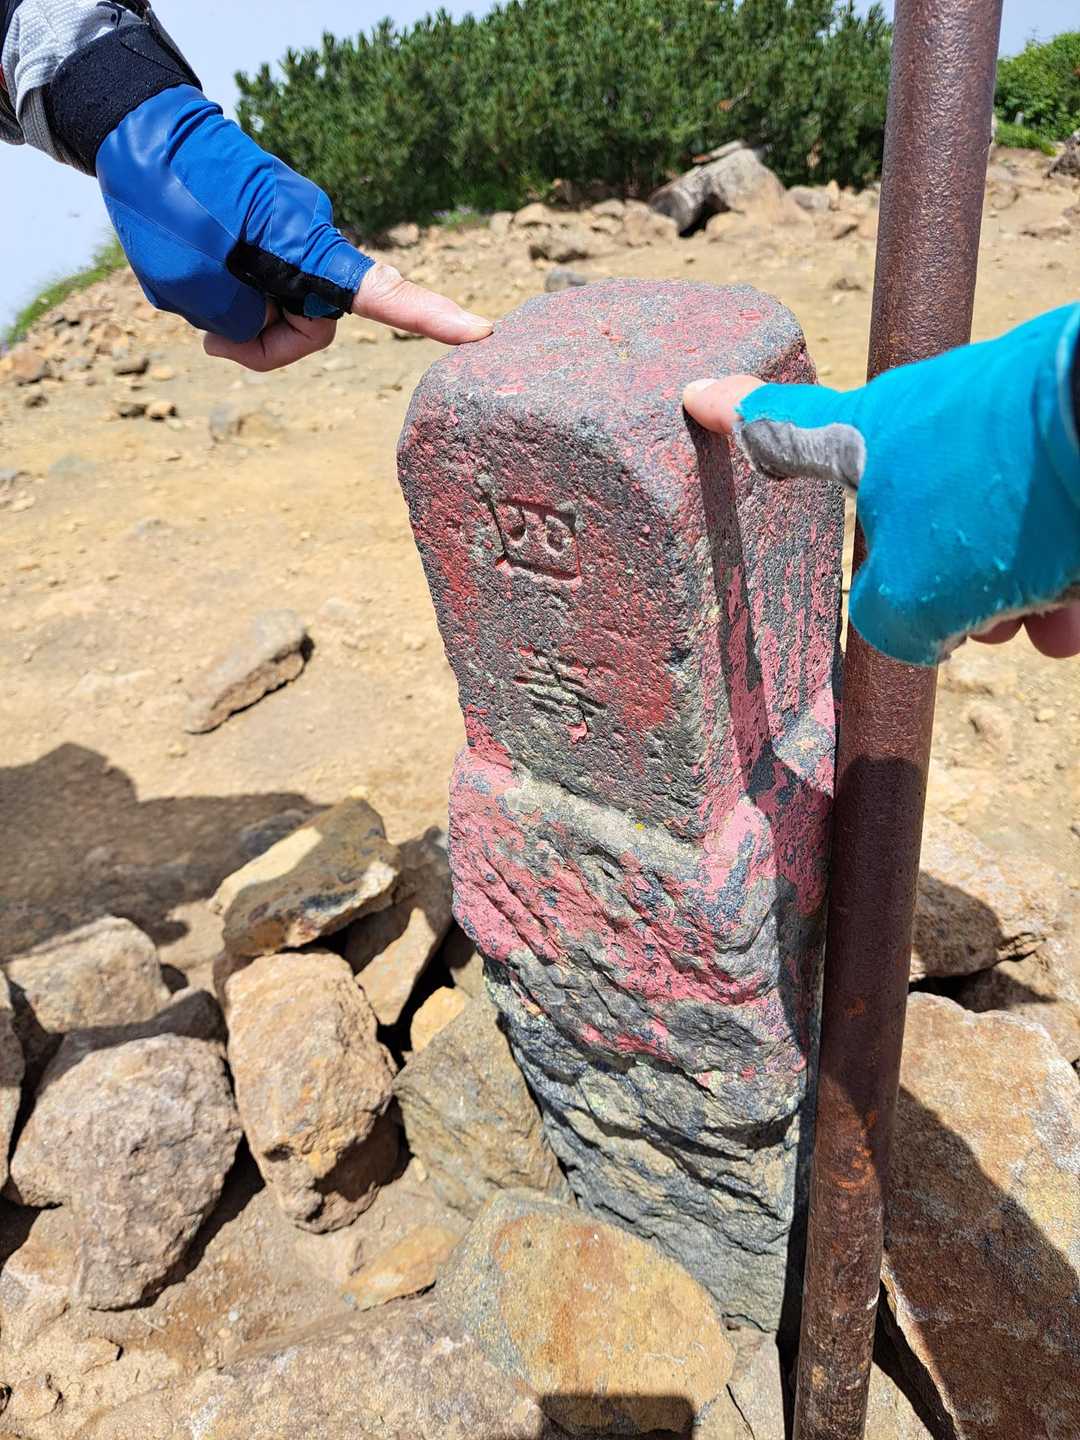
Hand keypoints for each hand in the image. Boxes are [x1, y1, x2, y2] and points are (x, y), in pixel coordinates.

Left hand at [96, 86, 491, 370]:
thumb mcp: (191, 287)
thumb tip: (264, 323)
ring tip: (192, 293)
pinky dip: (234, 292)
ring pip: (285, 306)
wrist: (137, 129)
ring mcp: (295, 232)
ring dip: (242, 318)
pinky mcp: (275, 229)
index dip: (430, 318)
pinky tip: (197, 270)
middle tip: (210, 342)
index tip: (478, 333)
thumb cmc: (164, 207)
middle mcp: (313, 236)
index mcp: (305, 246)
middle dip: (267, 344)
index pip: (381, 292)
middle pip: (315, 323)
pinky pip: (268, 281)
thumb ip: (241, 323)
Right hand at [683, 306, 1079, 664]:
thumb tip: (921, 625)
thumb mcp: (913, 592)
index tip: (696, 396)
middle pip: (911, 516)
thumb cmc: (1000, 498)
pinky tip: (1079, 613)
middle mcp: (929, 420)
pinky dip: (1060, 572)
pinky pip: (1048, 518)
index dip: (734, 419)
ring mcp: (1001, 423)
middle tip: (977, 625)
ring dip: (1013, 594)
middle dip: (942, 586)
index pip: (780, 427)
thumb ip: (890, 621)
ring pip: (990, 528)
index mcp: (865, 435)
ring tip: (1047, 627)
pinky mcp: (1065, 432)